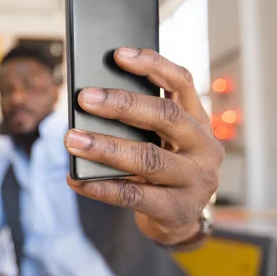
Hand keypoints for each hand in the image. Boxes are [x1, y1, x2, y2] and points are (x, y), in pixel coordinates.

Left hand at [64, 47, 223, 245]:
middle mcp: (204, 148)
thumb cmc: (163, 170)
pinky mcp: (177, 210)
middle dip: (123, 104)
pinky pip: (133, 196)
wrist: (179, 221)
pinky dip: (100, 187)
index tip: (119, 54)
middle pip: (165, 116)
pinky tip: (76, 179)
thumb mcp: (163, 142)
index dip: (152, 65)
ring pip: (148, 158)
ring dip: (105, 147)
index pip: (182, 83)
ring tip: (72, 139)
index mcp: (199, 122)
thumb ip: (142, 123)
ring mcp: (195, 182)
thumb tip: (93, 101)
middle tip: (85, 98)